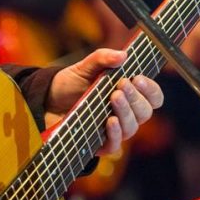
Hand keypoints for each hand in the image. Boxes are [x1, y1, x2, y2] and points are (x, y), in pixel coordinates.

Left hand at [45, 48, 163, 155]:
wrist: (46, 101)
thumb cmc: (70, 84)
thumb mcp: (84, 67)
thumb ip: (102, 58)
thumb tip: (122, 55)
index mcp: (128, 95)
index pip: (153, 97)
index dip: (150, 89)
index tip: (138, 78)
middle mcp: (125, 114)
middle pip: (145, 112)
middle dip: (135, 98)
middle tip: (122, 85)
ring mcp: (113, 130)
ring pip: (132, 127)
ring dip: (126, 112)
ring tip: (114, 97)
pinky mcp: (99, 144)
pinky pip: (115, 144)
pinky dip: (115, 133)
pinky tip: (110, 121)